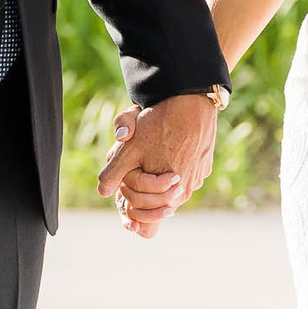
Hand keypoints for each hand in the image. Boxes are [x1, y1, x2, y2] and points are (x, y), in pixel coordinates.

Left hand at [96, 95, 219, 237]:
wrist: (190, 100)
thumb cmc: (159, 125)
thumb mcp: (128, 149)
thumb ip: (112, 174)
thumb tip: (102, 192)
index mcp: (168, 193)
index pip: (143, 207)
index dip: (128, 194)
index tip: (124, 179)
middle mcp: (187, 190)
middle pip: (158, 197)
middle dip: (143, 185)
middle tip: (136, 164)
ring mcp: (199, 177)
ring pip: (172, 185)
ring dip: (159, 176)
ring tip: (152, 152)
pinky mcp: (205, 164)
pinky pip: (187, 171)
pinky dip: (176, 165)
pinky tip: (169, 147)